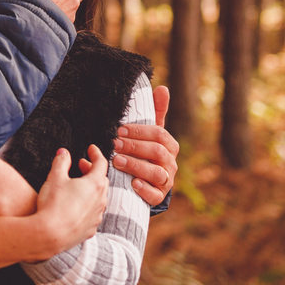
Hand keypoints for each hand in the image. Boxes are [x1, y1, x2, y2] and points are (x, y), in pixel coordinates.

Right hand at [30, 146, 108, 257]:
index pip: (101, 163)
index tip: (91, 149)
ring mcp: (97, 216)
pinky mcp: (90, 229)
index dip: (96, 153)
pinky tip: (76, 205)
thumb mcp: (55, 177)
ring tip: (78, 185)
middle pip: (102, 180)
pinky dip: (88, 205)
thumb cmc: (53, 204)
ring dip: (91, 189)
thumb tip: (64, 153)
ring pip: (99, 198)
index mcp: (95, 184)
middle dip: (92, 170)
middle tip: (81, 165)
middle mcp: (100, 200)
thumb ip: (61, 162)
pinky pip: (93, 213)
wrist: (49, 235)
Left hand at [112, 86, 177, 204]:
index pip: (158, 134)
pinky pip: (155, 195)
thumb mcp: (150, 132)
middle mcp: (170, 163)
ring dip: (136, 166)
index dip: (139, 131)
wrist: (146, 182)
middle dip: (134, 147)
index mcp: (169, 145)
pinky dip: (144, 189)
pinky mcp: (159, 197)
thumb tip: (162, 88)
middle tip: (114, 144)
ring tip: (117, 162)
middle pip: (156, 152)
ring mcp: (166, 181)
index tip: (119, 129)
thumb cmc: (146, 151)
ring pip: (156, 173)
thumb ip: (155, 112)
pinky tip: (132, 184)